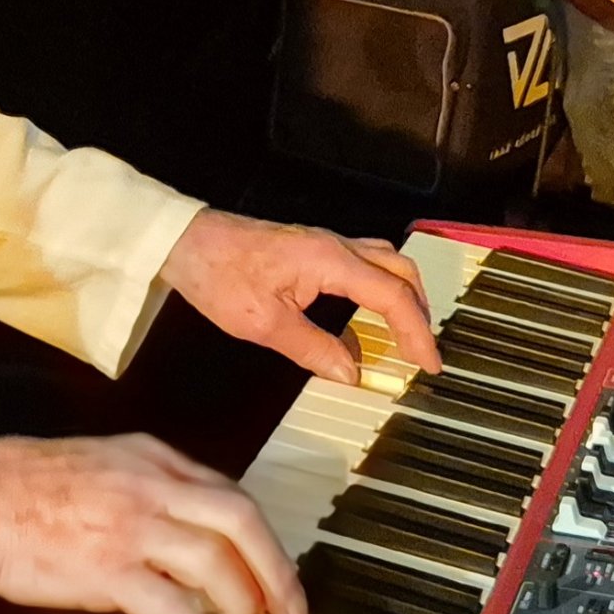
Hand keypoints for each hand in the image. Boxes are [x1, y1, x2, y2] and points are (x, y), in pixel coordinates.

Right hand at [0, 434, 302, 613]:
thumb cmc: (17, 484)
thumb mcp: (96, 464)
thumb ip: (142, 488)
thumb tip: (175, 529)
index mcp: (151, 457)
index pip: (228, 493)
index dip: (259, 537)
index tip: (272, 569)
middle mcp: (152, 484)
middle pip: (241, 520)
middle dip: (276, 569)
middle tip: (290, 610)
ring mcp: (132, 525)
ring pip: (217, 561)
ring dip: (244, 605)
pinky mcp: (107, 568)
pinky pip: (172, 605)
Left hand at [159, 208, 440, 384]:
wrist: (185, 241)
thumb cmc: (218, 275)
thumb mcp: (264, 324)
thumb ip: (313, 349)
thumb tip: (350, 372)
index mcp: (329, 260)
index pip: (392, 296)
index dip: (416, 332)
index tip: (428, 363)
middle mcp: (335, 246)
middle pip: (400, 271)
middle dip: (419, 312)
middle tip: (423, 351)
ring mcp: (325, 244)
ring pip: (385, 264)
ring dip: (402, 298)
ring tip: (405, 336)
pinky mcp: (312, 249)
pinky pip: (361, 267)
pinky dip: (378, 292)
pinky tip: (365, 323)